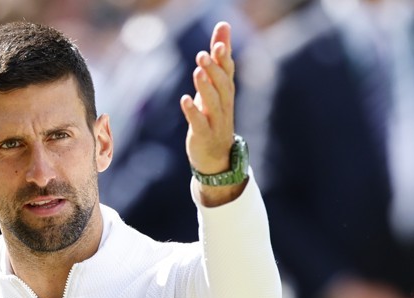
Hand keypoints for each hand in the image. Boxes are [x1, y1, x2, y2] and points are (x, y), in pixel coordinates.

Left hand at [180, 22, 244, 206]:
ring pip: (213, 103)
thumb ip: (218, 57)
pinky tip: (185, 99)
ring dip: (205, 87)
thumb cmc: (214, 115)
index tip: (220, 42)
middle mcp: (224, 105)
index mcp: (226, 93)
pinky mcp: (203, 135)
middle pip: (223, 86)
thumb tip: (223, 26)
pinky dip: (193, 111)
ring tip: (197, 72)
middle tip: (203, 55)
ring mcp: (215, 121)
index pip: (228, 72)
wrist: (216, 157)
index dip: (224, 58)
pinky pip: (200, 123)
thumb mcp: (215, 86)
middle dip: (215, 70)